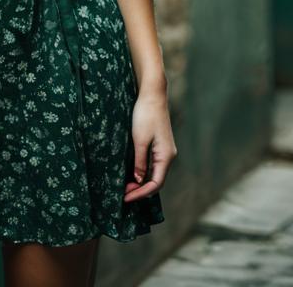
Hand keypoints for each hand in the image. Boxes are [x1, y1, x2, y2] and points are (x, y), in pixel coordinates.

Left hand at [124, 86, 176, 202]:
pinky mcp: (160, 144)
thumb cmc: (145, 115)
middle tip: (124, 195)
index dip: (141, 193)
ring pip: (155, 173)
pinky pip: (153, 165)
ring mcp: (165, 150)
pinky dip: (143, 172)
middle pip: (156, 181)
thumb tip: (139, 181)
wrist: (152, 95)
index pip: (156, 183)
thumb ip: (140, 162)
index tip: (126, 198)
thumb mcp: (139, 140)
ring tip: (126, 187)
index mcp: (166, 156)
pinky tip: (133, 174)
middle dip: (141, 190)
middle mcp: (168, 156)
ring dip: (141, 182)